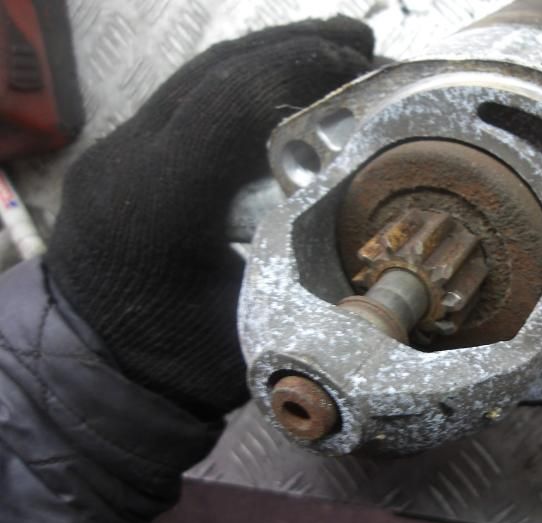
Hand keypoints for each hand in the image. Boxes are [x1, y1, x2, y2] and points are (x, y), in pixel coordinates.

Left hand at [46, 17, 373, 419]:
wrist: (87, 370)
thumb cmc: (170, 366)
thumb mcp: (251, 327)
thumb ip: (302, 266)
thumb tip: (366, 217)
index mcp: (155, 204)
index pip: (229, 101)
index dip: (303, 70)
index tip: (365, 70)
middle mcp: (125, 162)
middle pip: (214, 71)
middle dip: (294, 48)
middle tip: (363, 45)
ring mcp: (117, 153)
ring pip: (199, 77)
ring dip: (270, 59)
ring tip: (334, 52)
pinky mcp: (124, 156)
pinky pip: (189, 102)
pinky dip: (243, 86)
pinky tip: (283, 90)